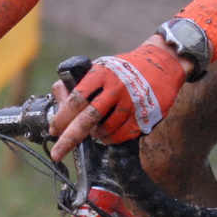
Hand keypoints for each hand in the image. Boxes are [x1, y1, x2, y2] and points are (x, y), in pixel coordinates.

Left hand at [49, 40, 187, 160]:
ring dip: (95, 136)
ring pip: (105, 130)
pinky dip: (112, 138)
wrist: (162, 64)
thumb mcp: (103, 66)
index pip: (76, 99)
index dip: (62, 117)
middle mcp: (116, 88)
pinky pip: (122, 135)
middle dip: (69, 139)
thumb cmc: (126, 67)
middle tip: (57, 153)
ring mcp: (132, 103)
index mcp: (102, 74)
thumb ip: (82, 83)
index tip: (54, 130)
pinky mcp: (144, 115)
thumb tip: (60, 100)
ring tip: (94, 133)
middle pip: (87, 119)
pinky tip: (109, 134)